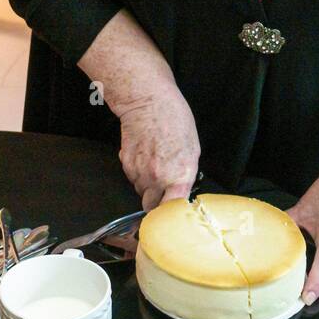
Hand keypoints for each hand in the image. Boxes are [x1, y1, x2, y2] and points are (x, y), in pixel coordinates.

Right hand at [117, 92, 199, 210]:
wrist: (149, 103)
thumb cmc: (175, 121)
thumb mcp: (192, 150)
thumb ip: (185, 176)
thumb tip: (179, 191)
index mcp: (178, 177)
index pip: (170, 211)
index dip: (169, 215)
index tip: (170, 213)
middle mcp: (157, 180)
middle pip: (151, 206)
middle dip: (155, 202)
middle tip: (161, 190)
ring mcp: (139, 174)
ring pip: (141, 192)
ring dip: (146, 186)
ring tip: (153, 166)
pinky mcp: (126, 165)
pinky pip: (132, 178)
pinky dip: (137, 173)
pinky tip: (144, 157)